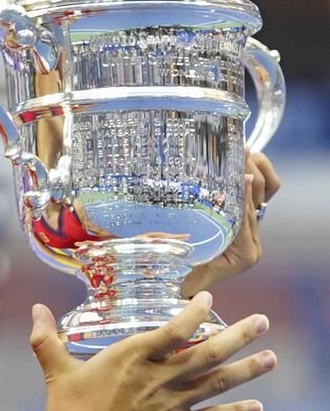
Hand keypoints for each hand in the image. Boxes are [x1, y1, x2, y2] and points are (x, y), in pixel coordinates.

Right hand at [31, 292, 275, 410]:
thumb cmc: (70, 410)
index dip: (192, 314)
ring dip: (246, 371)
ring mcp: (170, 406)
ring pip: (215, 385)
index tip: (208, 298)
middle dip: (237, 338)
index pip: (171, 332)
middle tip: (262, 322)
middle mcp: (157, 380)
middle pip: (205, 356)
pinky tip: (256, 407)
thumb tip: (36, 309)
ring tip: (271, 357)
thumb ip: (46, 339)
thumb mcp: (56, 372)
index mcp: (130, 359)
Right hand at [183, 151, 280, 296]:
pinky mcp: (243, 220)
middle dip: (251, 174)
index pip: (246, 218)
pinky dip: (253, 175)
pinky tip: (242, 158)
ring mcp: (249, 230)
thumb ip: (186, 260)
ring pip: (265, 194)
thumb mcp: (183, 268)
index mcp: (243, 254)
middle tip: (240, 152)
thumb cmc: (179, 278)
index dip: (243, 196)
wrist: (182, 285)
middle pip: (259, 201)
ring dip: (257, 171)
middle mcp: (251, 242)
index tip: (240, 175)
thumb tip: (170, 246)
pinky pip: (257, 194)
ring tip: (243, 150)